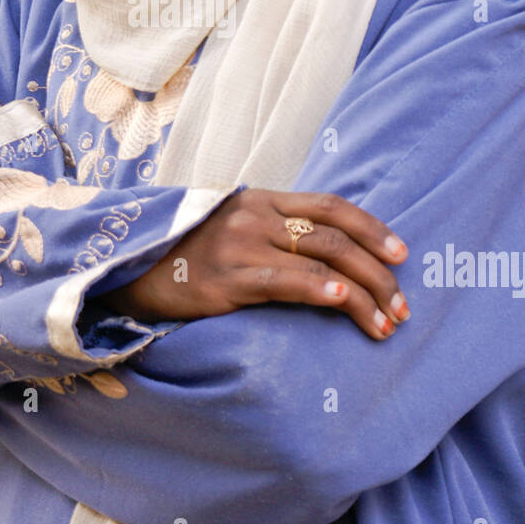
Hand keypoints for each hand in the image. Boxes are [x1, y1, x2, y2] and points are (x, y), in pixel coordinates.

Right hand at [100, 188, 409, 340]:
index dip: (372, 229)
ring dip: (362, 295)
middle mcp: (255, 216)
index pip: (331, 206)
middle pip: (336, 237)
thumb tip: (322, 254)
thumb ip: (269, 230)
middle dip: (379, 273)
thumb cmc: (181, 253)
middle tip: (403, 305)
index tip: (402, 256)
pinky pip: (283, 281)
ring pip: (321, 262)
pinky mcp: (226, 279)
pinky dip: (319, 289)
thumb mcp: (228, 227)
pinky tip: (342, 302)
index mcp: (260, 200)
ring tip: (386, 324)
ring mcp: (241, 245)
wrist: (122, 264)